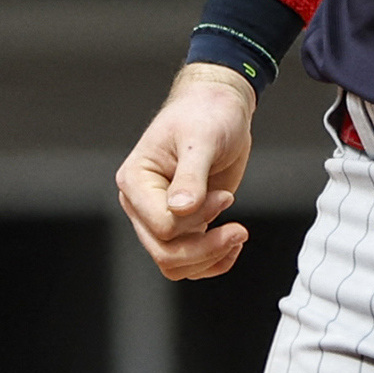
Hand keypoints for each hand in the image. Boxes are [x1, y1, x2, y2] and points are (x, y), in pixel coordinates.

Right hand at [118, 64, 257, 280]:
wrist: (219, 109)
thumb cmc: (205, 114)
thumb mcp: (201, 140)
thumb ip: (190, 176)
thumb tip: (179, 208)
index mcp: (135, 180)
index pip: (160, 225)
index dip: (197, 218)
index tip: (224, 197)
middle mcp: (142, 203)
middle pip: (164, 252)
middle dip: (205, 247)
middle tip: (238, 230)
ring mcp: (160, 216)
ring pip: (174, 263)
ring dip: (209, 257)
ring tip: (237, 234)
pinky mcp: (182, 224)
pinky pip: (189, 261)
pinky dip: (213, 260)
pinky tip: (232, 243)